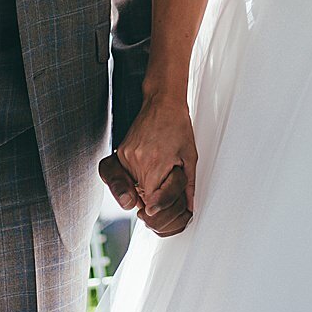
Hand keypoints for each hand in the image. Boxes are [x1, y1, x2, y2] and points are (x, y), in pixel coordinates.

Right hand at [112, 92, 198, 234]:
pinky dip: (138, 179)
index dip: (162, 209)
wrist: (162, 102)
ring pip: (133, 189)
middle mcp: (135, 164)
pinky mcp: (120, 153)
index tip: (165, 210)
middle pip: (142, 200)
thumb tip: (189, 208)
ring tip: (160, 178)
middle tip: (166, 199)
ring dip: (145, 192)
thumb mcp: (190, 156)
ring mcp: (125, 158)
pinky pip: (126, 176)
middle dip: (156, 203)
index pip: (153, 204)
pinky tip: (150, 170)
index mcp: (154, 166)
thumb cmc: (178, 126)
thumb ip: (188, 185)